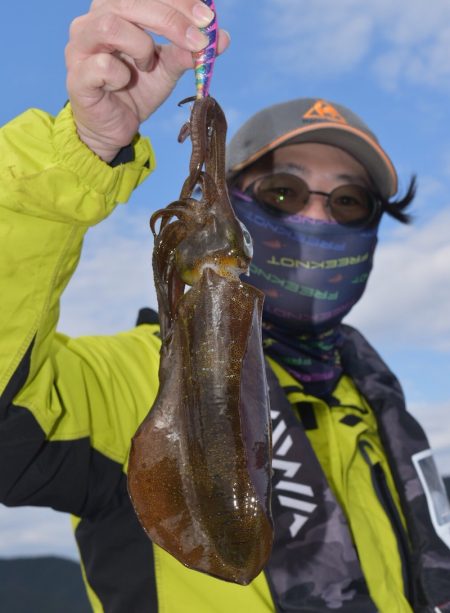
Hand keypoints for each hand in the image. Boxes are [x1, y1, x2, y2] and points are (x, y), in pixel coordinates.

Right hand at [65, 0, 229, 161]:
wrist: (115, 127)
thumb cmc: (136, 89)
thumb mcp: (167, 68)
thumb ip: (188, 50)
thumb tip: (221, 37)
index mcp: (116, 8)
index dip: (178, 1)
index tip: (206, 18)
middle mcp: (93, 19)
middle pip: (130, 2)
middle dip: (171, 19)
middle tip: (199, 41)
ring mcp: (80, 46)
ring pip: (111, 26)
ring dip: (141, 45)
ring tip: (147, 64)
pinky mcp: (77, 76)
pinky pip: (103, 66)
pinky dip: (122, 74)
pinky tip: (124, 82)